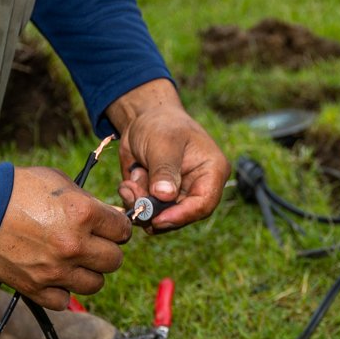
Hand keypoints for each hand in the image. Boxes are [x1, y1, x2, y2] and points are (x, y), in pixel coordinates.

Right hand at [0, 166, 131, 309]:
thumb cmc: (17, 190)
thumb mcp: (59, 182)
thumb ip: (88, 201)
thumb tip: (110, 217)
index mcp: (83, 214)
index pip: (123, 230)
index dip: (118, 227)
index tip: (110, 228)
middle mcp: (74, 246)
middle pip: (114, 260)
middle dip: (106, 250)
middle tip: (93, 244)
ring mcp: (55, 271)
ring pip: (95, 284)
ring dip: (88, 273)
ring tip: (74, 261)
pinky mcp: (36, 288)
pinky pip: (64, 300)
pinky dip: (62, 291)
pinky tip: (55, 276)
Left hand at [107, 79, 230, 231]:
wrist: (143, 119)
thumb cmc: (161, 123)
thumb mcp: (163, 143)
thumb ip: (164, 170)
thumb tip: (164, 196)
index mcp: (212, 171)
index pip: (204, 203)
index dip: (181, 215)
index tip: (157, 219)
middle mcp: (198, 187)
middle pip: (181, 215)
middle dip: (154, 211)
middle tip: (133, 199)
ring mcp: (178, 195)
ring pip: (161, 216)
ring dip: (140, 205)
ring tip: (129, 184)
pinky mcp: (160, 198)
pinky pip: (147, 211)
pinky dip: (133, 202)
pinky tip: (127, 184)